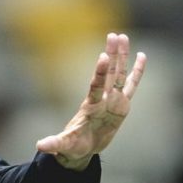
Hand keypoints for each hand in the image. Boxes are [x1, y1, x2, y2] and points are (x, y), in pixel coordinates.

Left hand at [35, 33, 146, 169]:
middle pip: (109, 74)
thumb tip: (39, 146)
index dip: (99, 72)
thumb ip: (54, 144)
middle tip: (113, 35)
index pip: (96, 86)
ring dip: (122, 56)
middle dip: (112, 55)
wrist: (82, 147)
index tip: (103, 56)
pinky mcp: (123, 105)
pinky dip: (137, 72)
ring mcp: (113, 100)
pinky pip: (132, 85)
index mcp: (91, 106)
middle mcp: (102, 99)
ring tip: (123, 36)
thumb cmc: (73, 146)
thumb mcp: (64, 145)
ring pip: (119, 74)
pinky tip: (142, 56)